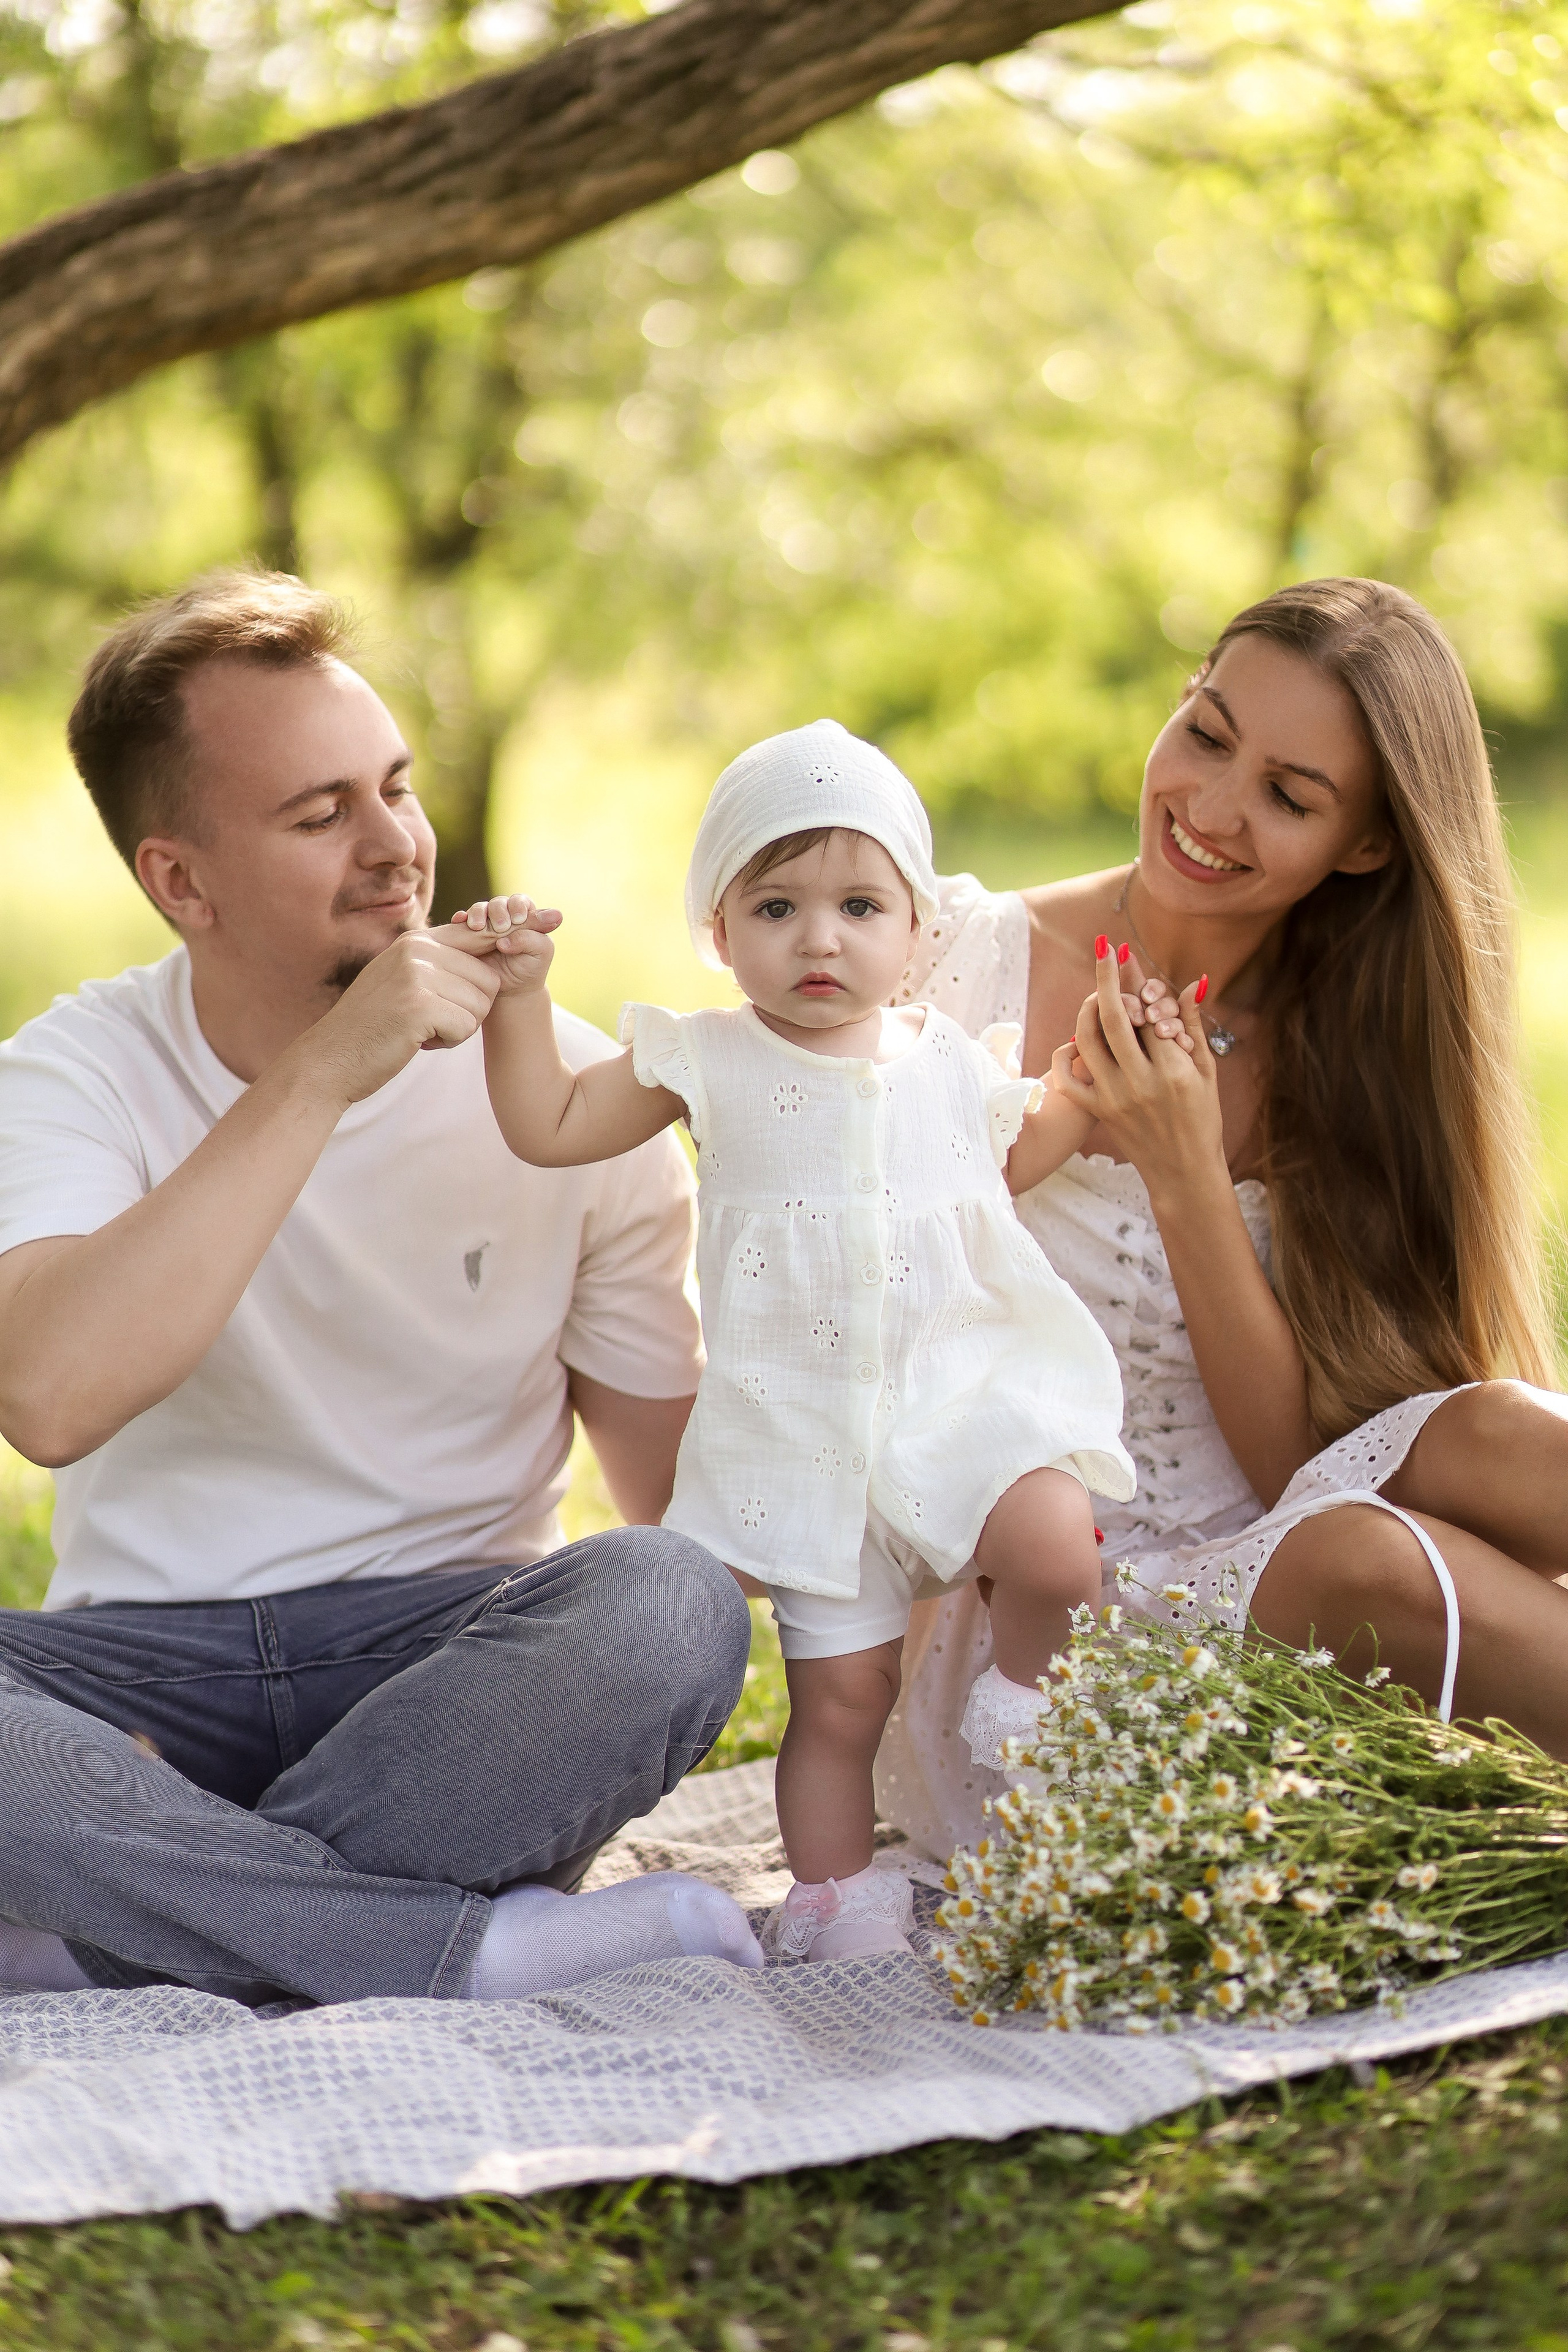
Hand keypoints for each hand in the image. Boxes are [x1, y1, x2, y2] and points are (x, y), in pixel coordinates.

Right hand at [304, 929, 504, 1106]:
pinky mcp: (419, 1006)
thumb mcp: (403, 979)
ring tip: (423, 1030)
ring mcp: (416, 975)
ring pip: (482, 1004)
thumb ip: (439, 962)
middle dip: (471, 1009)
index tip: (474, 985)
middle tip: (434, 1021)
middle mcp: (416, 949)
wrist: (331, 1058)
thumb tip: (496, 942)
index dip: (493, 962)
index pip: (480, 936)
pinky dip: (449, 1041)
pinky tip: (420, 1041)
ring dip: (460, 1027)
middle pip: (489, 978)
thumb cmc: (374, 1024)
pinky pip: (467, 1026)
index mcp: (416, 939)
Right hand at [445, 893, 562, 993]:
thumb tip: (508, 935)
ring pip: (479, 909)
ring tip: (477, 926)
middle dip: (498, 911)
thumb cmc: (530, 967)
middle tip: (500, 927)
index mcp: (525, 916)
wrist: (511, 987)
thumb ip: (532, 938)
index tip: (518, 919)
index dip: (518, 906)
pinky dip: (460, 918)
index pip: (520, 901)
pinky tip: (459, 920)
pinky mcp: (469, 933)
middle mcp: (505, 916)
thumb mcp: (540, 952)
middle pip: (498, 903)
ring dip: (478, 913)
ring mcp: (486, 924)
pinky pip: (462, 921)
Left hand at [1052, 944, 1224, 1200]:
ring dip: (1088, 1008)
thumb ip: (1193, 1027)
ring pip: (1088, 1041)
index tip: (1128, 955)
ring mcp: (1114, 1098)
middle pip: (1116, 1018)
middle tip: (1104, 949)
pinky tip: (1078, 1039)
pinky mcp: (1097, 1112)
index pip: (1151, 1014)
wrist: (1183, 1172)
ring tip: (1095, 992)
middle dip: (1108, 978)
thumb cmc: (1202, 1120)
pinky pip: (1068, 1079)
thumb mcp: (1206, 1073)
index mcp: (1175, 1072)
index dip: (1140, 983)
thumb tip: (1190, 983)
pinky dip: (1067, 1053)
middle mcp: (1141, 1083)